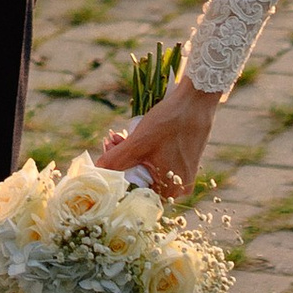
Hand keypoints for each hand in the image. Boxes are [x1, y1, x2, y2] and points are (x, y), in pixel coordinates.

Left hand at [98, 81, 218, 204]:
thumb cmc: (169, 123)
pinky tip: (134, 135)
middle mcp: (179, 188)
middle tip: (111, 142)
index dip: (116, 175)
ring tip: (119, 136)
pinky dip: (144, 150)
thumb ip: (115, 161)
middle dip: (122, 161)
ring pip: (148, 168)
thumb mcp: (138, 144)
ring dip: (130, 154)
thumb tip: (96, 172)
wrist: (196, 100)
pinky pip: (158, 160)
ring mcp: (183, 173)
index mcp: (170, 192)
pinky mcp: (184, 159)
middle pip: (140, 179)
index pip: (134, 192)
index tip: (106, 157)